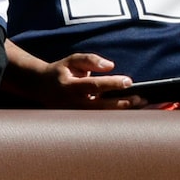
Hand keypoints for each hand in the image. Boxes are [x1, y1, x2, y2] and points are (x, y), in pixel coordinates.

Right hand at [9, 50, 142, 108]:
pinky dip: (115, 114)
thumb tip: (110, 66)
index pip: (93, 86)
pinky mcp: (79, 119)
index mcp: (69, 86)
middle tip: (139, 98)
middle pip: (100, 106)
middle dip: (121, 103)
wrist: (40, 86)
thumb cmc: (60, 71)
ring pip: (102, 115)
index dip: (112, 84)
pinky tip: (129, 111)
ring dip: (121, 111)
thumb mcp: (72, 60)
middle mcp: (72, 102)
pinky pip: (100, 118)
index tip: (128, 81)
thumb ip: (91, 60)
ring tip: (138, 105)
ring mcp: (75, 113)